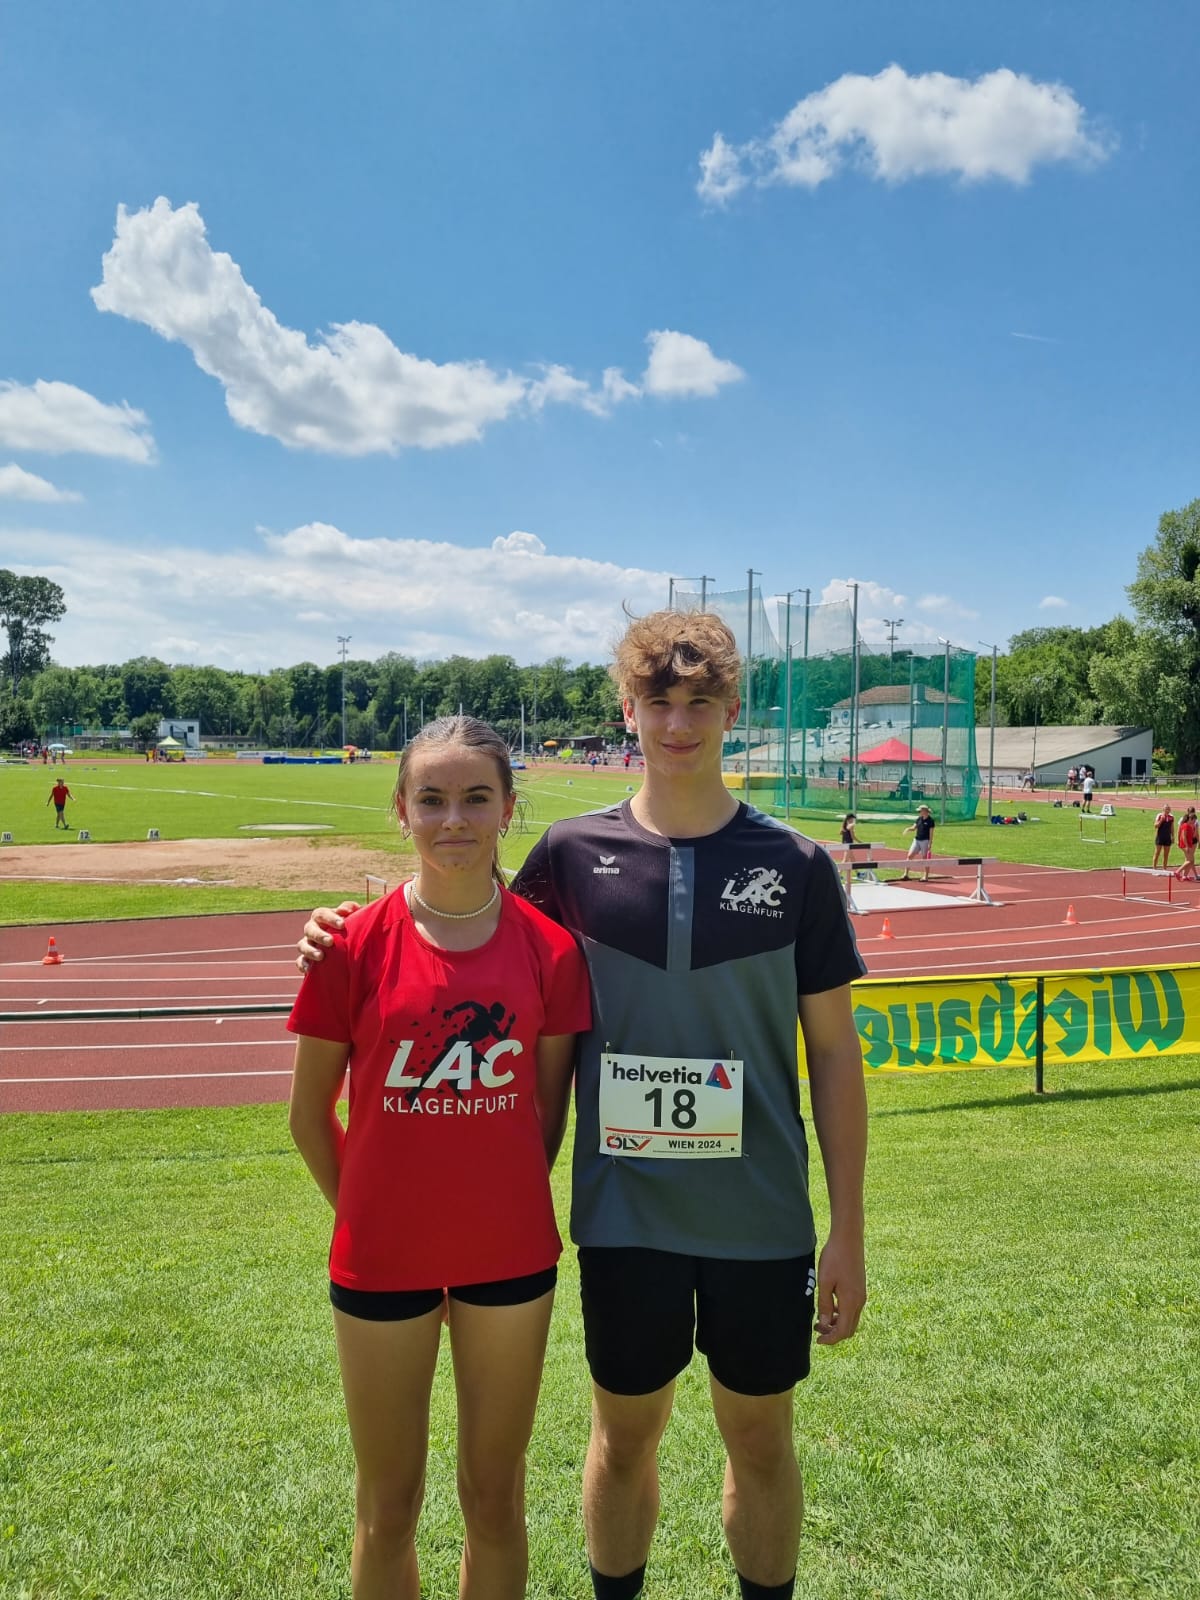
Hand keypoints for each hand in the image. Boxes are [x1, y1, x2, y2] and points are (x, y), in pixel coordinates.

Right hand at [296, 901, 360, 972]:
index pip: (321, 914)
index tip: (342, 924)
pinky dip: (302, 964)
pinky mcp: (306, 958)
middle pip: (310, 929)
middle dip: (319, 935)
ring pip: (302, 945)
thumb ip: (350, 908)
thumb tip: (345, 910)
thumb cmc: (351, 927)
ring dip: (310, 950)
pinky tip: (309, 969)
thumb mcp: (353, 916)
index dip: (330, 918)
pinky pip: (300, 961)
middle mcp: (312, 929)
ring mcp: (307, 943)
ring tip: (320, 956)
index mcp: (322, 917)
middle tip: (330, 941)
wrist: (348, 947)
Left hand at [815, 1230, 865, 1345]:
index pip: (843, 1331)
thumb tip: (824, 1325)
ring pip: (851, 1319)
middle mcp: (860, 1301)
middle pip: (849, 1328)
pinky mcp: (859, 1288)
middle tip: (817, 1329)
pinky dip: (841, 1314)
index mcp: (851, 1302)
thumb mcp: (824, 1282)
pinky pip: (852, 1309)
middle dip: (834, 1333)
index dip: (831, 1339)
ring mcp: (861, 1295)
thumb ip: (824, 1305)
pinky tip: (829, 1306)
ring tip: (820, 1319)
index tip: (818, 1341)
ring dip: (837, 1323)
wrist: (849, 1238)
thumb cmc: (834, 1258)